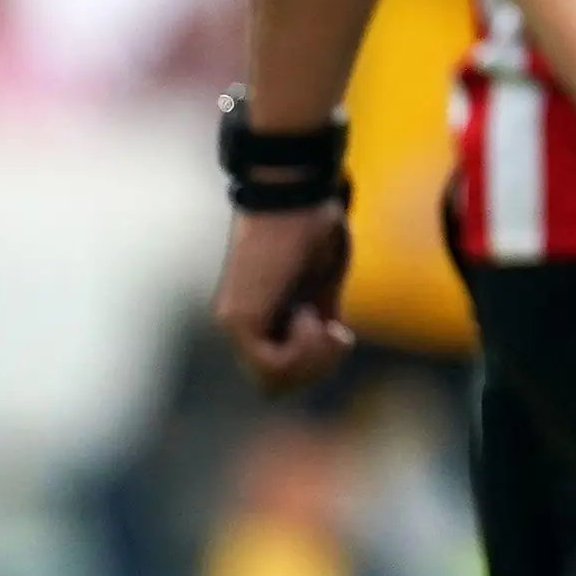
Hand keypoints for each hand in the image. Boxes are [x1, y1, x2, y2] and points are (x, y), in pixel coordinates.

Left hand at [214, 203, 355, 395]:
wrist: (295, 191)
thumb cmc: (312, 223)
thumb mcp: (324, 280)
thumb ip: (321, 313)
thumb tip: (331, 340)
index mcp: (260, 314)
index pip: (281, 370)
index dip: (317, 363)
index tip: (340, 331)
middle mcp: (240, 323)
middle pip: (277, 384)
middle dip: (317, 367)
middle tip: (337, 333)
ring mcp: (236, 323)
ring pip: (273, 381)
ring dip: (311, 360)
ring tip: (323, 323)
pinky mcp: (240, 318)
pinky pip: (272, 365)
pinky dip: (301, 349)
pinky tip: (309, 316)